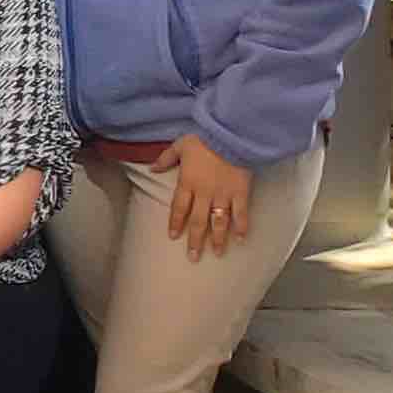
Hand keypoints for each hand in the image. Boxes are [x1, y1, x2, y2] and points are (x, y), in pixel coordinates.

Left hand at [167, 139, 255, 263]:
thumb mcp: (179, 146)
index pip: (179, 208)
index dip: (176, 223)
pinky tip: (241, 240)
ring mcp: (223, 195)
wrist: (231, 135)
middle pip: (197, 221)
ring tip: (216, 254)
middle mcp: (204, 193)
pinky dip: (241, 227)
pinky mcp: (241, 193)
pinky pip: (241, 214)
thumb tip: (151, 169)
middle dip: (195, 240)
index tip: (173, 237)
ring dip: (217, 239)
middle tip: (193, 257)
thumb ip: (166, 159)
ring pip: (218, 222)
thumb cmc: (205, 139)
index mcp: (188, 182)